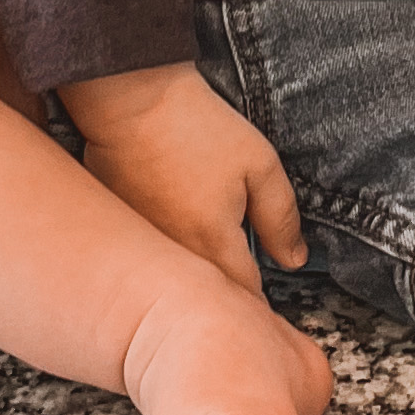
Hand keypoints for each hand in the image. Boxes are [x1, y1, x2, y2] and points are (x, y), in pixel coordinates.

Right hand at [59, 63, 306, 296]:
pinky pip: (151, 264)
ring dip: (196, 288)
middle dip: (231, 304)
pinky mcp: (119, 235)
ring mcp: (142, 248)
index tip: (273, 315)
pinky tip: (175, 242)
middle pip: (210, 299)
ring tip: (210, 278)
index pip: (247, 300)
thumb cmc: (197, 126)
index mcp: (213, 244)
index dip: (264, 310)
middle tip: (247, 299)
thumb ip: (282, 219)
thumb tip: (294, 260)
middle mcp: (174, 256)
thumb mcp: (260, 165)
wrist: (133, 99)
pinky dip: (165, 265)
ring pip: (178, 286)